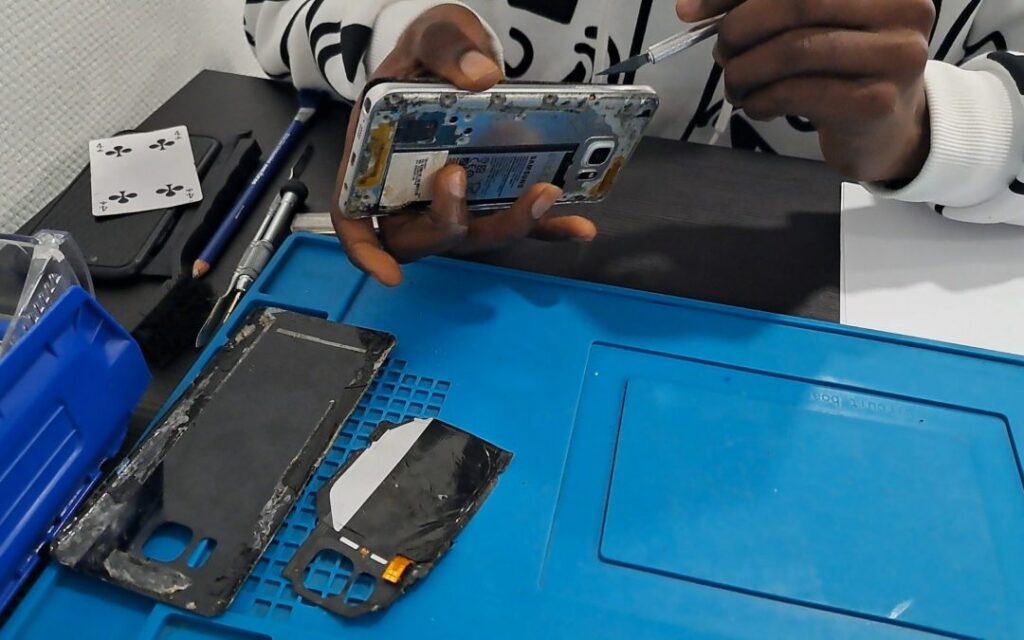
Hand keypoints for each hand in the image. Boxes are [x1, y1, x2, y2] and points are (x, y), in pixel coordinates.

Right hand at [332, 4, 595, 285]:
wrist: (457, 51)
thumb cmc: (427, 51)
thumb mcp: (428, 36)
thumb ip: (446, 49)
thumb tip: (481, 77)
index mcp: (374, 158)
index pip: (354, 218)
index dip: (367, 253)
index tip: (390, 274)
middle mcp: (410, 189)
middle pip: (420, 236)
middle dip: (446, 223)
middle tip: (462, 179)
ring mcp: (455, 199)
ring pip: (474, 235)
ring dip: (509, 223)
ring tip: (545, 193)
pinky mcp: (494, 196)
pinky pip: (521, 223)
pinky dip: (551, 229)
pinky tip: (581, 227)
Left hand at [677, 0, 935, 183]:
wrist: (886, 128)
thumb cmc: (841, 66)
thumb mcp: (810, 25)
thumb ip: (758, 7)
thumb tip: (689, 8)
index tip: (691, 11)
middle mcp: (902, 7)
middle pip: (797, 3)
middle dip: (740, 28)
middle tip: (721, 53)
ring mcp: (896, 55)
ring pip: (794, 50)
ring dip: (746, 71)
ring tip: (736, 85)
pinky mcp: (876, 102)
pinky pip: (798, 93)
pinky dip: (761, 100)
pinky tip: (756, 105)